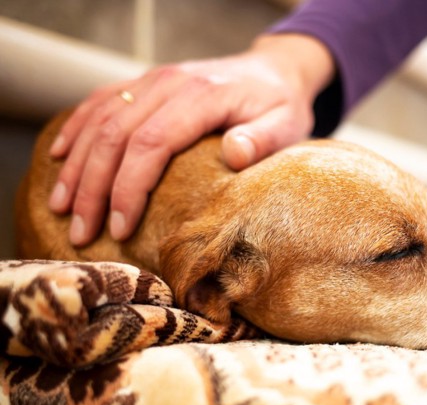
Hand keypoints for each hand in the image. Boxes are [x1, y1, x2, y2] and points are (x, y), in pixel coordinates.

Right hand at [48, 34, 333, 245]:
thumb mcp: (287, 124)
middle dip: (93, 188)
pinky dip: (76, 130)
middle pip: (115, 136)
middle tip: (82, 232)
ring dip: (76, 165)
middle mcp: (170, 83)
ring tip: (61, 207)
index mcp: (203, 96)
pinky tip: (59, 157)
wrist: (273, 71)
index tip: (119, 227)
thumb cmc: (281, 106)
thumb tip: (234, 154)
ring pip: (99, 120)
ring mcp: (153, 80)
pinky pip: (100, 102)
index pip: (151, 143)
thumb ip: (263, 139)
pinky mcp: (145, 83)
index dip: (129, 188)